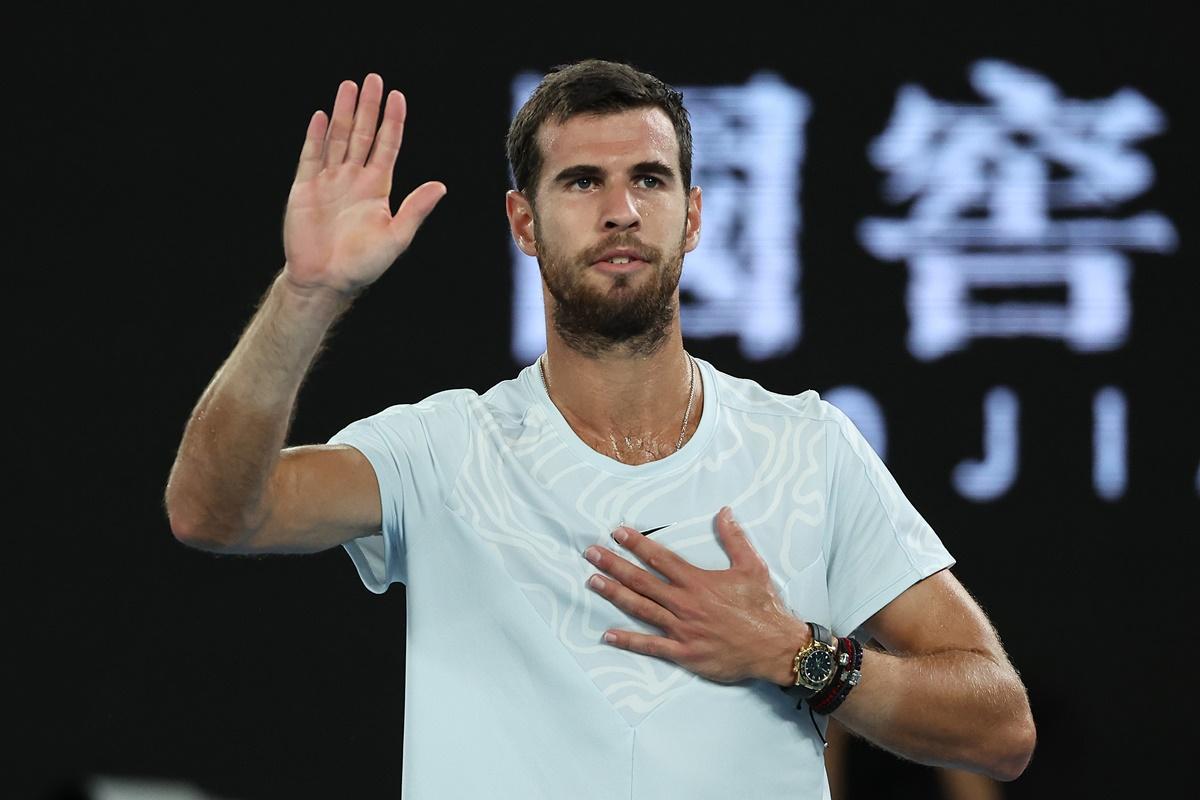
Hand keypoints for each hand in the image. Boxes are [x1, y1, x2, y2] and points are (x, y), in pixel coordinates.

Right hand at [282, 73, 446, 296]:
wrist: (326, 280)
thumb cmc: (364, 265)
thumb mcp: (396, 237)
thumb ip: (416, 209)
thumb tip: (441, 186)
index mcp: (377, 188)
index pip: (387, 146)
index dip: (392, 122)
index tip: (398, 97)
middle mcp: (354, 180)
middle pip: (362, 135)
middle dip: (368, 107)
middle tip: (373, 79)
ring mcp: (329, 182)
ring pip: (338, 139)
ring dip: (344, 113)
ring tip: (348, 86)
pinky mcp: (305, 189)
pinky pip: (311, 156)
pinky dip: (317, 136)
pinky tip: (322, 116)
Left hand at [582, 506, 808, 684]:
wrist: (775, 647)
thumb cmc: (764, 607)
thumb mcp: (752, 566)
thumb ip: (734, 538)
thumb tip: (724, 512)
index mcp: (698, 581)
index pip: (660, 558)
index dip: (636, 544)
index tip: (617, 533)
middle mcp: (684, 603)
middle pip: (642, 580)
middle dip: (614, 565)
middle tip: (591, 554)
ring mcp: (682, 629)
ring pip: (641, 608)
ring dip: (615, 594)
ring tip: (592, 582)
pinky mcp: (684, 653)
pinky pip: (651, 646)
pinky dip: (628, 641)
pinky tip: (608, 635)